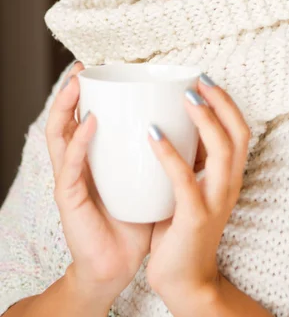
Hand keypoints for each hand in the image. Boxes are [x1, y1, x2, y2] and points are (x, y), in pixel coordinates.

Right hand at [46, 61, 153, 304]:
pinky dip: (80, 141)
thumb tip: (184, 122)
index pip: (83, 117)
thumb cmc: (133, 220)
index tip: (100, 68)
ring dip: (66, 106)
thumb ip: (156, 152)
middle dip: (70, 91)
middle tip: (81, 67)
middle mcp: (77, 163)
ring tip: (77, 83)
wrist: (118, 265)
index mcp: (94, 157)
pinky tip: (91, 122)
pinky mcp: (69, 198)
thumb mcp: (146, 178)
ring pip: (58, 134)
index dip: (87, 94)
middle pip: (65, 119)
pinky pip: (72, 165)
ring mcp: (70, 179)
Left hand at [145, 75, 250, 302]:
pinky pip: (184, 179)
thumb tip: (174, 125)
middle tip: (198, 80)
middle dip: (221, 102)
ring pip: (222, 150)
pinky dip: (170, 153)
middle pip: (238, 134)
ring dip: (205, 119)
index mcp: (228, 176)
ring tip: (186, 97)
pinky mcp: (195, 217)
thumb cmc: (182, 231)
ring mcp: (215, 201)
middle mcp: (229, 185)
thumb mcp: (192, 189)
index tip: (204, 79)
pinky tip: (152, 134)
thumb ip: (191, 162)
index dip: (226, 103)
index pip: (239, 131)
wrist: (185, 281)